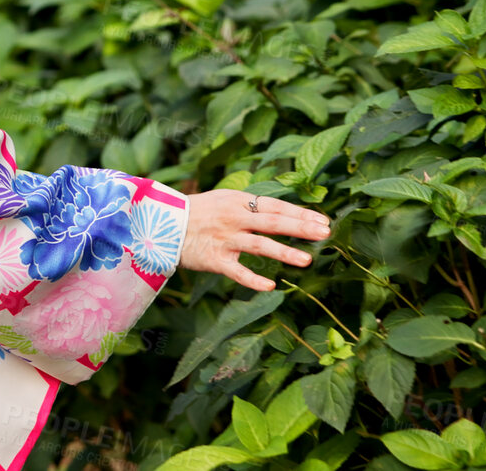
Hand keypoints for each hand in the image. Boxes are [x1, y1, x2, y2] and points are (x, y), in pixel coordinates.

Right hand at [176, 190, 331, 290]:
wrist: (161, 223)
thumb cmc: (199, 211)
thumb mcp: (224, 199)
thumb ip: (251, 207)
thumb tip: (286, 213)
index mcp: (237, 201)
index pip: (275, 206)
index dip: (300, 213)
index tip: (323, 220)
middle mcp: (233, 219)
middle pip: (272, 222)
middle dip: (300, 228)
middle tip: (325, 234)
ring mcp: (224, 239)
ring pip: (259, 245)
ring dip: (284, 252)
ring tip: (307, 260)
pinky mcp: (213, 259)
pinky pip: (236, 272)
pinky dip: (253, 280)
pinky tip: (271, 287)